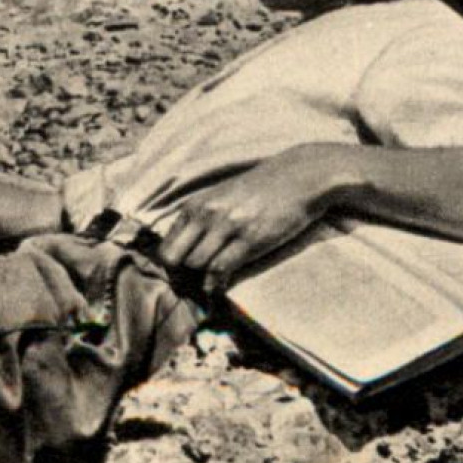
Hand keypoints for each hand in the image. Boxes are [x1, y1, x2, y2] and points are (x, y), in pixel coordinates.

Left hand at [155, 145, 343, 296]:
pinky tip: (221, 286)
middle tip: (193, 284)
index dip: (171, 266)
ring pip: (196, 265)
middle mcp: (206, 214)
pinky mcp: (249, 238)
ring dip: (202, 280)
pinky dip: (217, 283)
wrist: (296, 177)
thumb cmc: (258, 190)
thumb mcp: (219, 197)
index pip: (165, 246)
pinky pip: (221, 269)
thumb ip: (199, 219)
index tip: (182, 275)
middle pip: (174, 258)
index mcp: (195, 205)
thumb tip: (182, 250)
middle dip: (181, 275)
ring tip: (210, 283)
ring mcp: (227, 226)